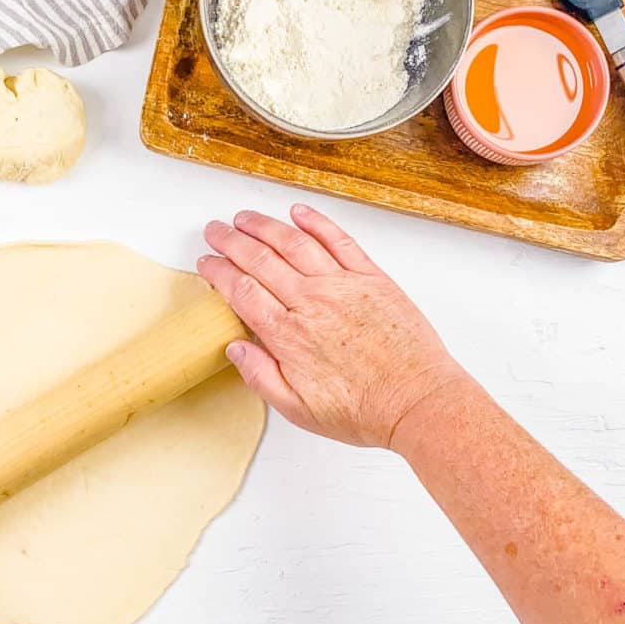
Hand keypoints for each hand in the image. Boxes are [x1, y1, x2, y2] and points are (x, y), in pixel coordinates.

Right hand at [198, 204, 469, 448]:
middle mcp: (311, 302)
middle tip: (215, 232)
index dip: (219, 272)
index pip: (242, 291)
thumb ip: (261, 377)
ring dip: (264, 226)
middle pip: (260, 259)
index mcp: (288, 335)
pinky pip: (338, 240)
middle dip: (232, 241)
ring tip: (245, 218)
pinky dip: (316, 222)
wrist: (418, 401)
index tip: (206, 264)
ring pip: (294, 242)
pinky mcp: (372, 278)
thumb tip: (235, 347)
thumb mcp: (298, 410)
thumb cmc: (362, 410)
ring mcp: (342, 285)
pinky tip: (298, 213)